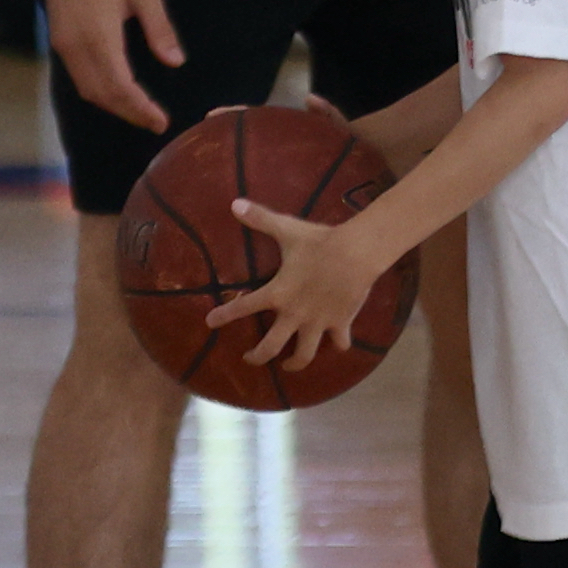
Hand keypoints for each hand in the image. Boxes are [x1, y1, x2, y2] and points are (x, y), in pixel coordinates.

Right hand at [40, 0, 185, 132]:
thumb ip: (160, 29)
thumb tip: (175, 62)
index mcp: (98, 35)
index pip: (119, 86)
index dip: (140, 108)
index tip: (161, 121)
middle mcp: (74, 44)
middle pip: (100, 94)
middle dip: (128, 112)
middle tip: (156, 123)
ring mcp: (62, 42)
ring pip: (86, 87)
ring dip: (112, 104)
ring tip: (140, 112)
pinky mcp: (58, 37)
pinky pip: (77, 74)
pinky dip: (98, 89)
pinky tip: (118, 90)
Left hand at [205, 199, 387, 371]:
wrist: (357, 252)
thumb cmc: (319, 241)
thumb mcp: (287, 229)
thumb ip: (260, 219)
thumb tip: (234, 203)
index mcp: (277, 294)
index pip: (242, 309)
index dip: (223, 316)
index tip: (210, 322)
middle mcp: (294, 314)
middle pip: (270, 348)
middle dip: (257, 357)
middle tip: (250, 358)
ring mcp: (318, 322)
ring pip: (304, 354)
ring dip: (295, 363)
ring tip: (289, 364)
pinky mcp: (340, 322)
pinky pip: (340, 342)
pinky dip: (338, 346)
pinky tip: (336, 344)